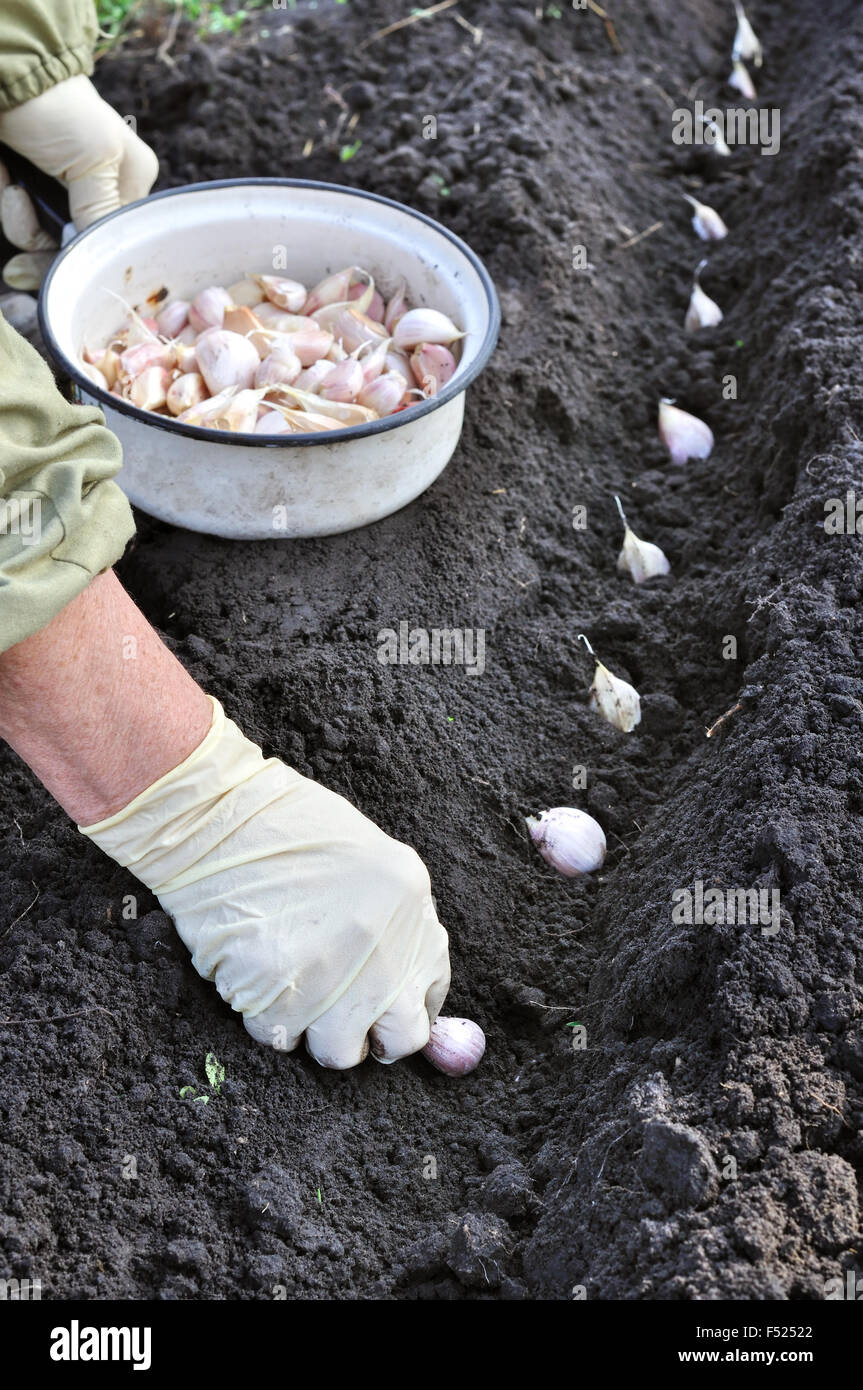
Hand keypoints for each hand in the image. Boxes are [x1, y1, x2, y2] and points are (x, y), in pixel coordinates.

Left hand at [0, 74, 157, 290]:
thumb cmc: (54, 106)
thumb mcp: (96, 158)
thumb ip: (105, 216)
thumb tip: (100, 261)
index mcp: (129, 184)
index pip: (113, 246)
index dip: (84, 256)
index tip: (58, 254)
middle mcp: (97, 193)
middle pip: (74, 249)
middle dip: (39, 237)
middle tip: (17, 203)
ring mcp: (58, 192)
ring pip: (39, 240)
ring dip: (15, 218)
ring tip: (7, 182)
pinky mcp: (26, 188)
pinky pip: (15, 221)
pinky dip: (4, 203)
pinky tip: (2, 175)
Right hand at [81, 699, 451, 1068]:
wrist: (217, 817)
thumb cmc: (286, 827)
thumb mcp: (368, 859)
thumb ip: (393, 922)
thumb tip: (408, 992)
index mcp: (412, 904)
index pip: (431, 990)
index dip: (403, 1003)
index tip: (381, 1005)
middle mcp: (385, 949)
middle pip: (401, 1038)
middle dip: (371, 1035)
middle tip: (338, 1014)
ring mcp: (333, 978)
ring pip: (337, 1050)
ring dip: (313, 1029)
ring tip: (289, 985)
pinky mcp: (278, 996)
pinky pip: (277, 1035)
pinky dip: (263, 1014)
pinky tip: (254, 969)